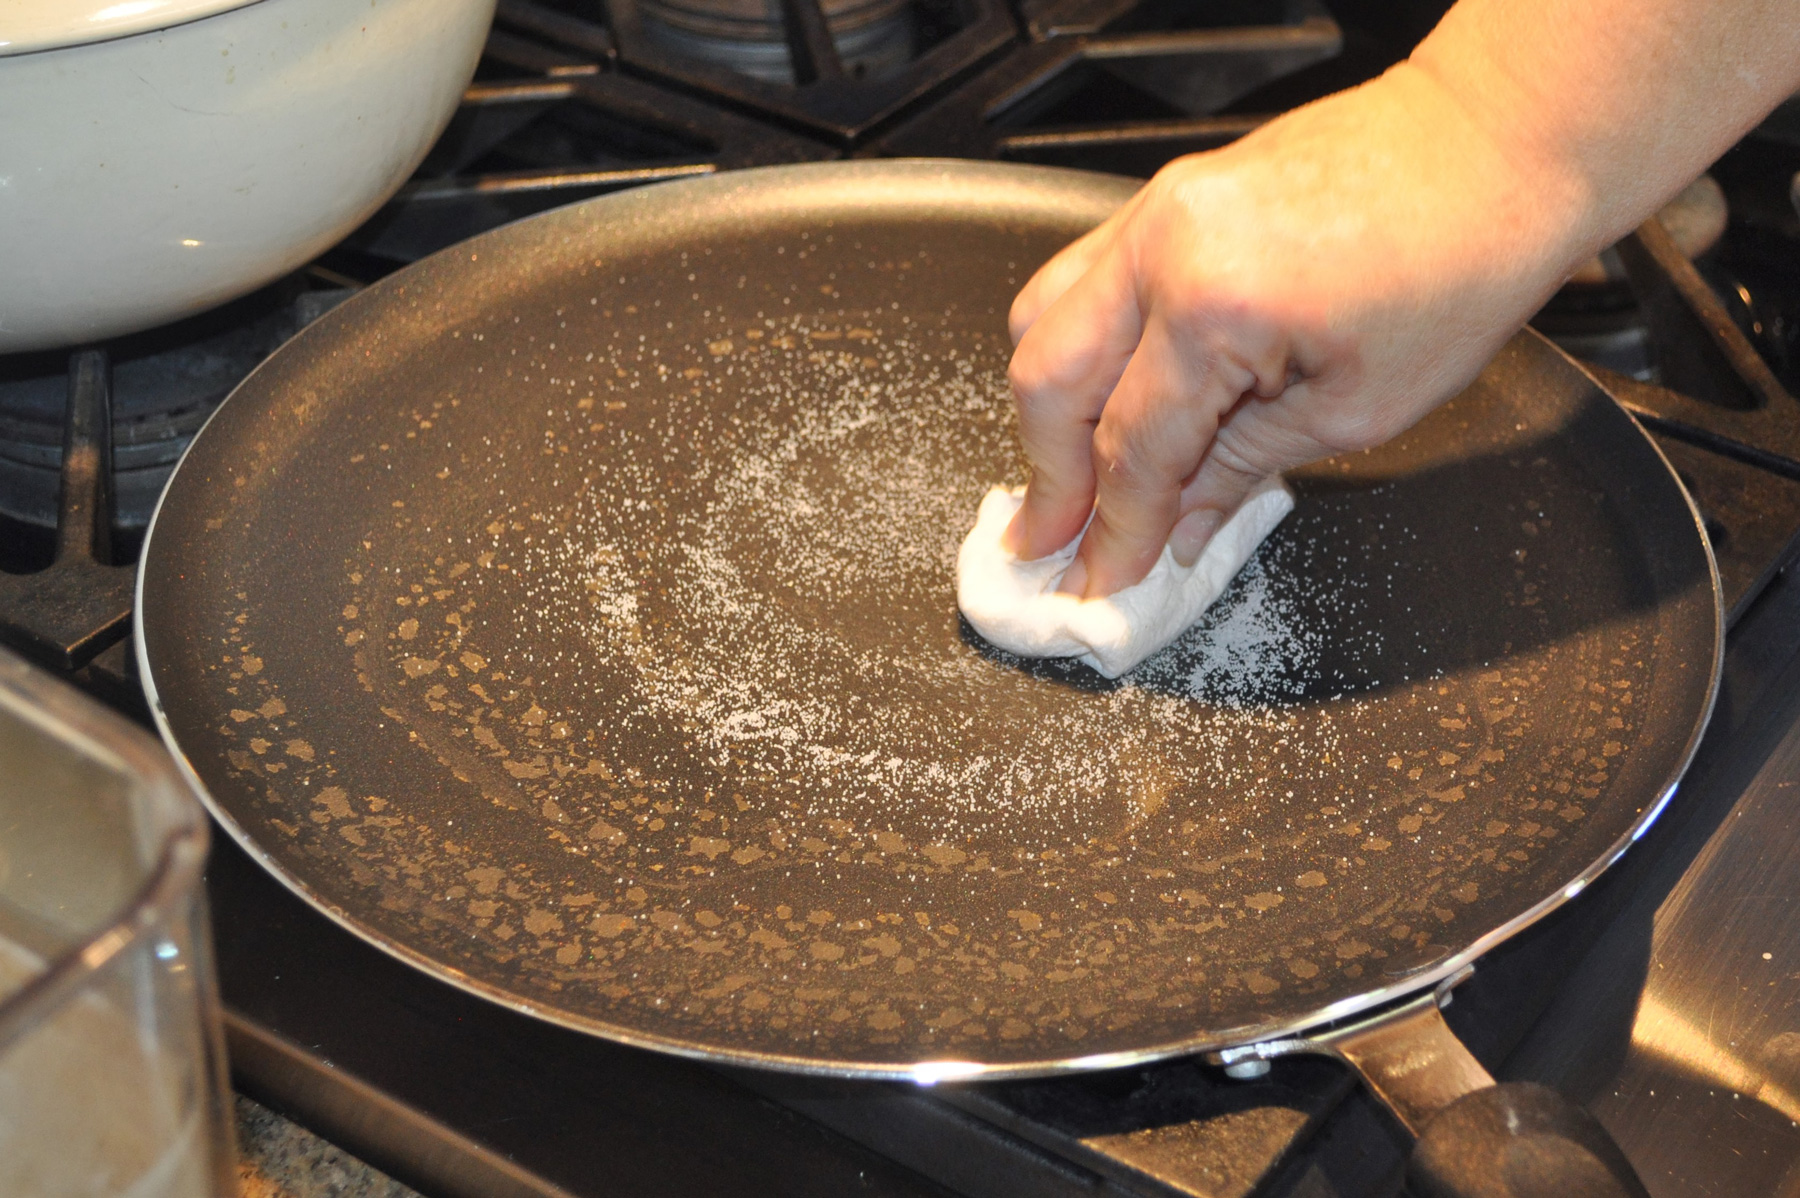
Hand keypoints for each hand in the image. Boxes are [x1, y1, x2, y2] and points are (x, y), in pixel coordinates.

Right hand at [1001, 63, 1592, 597]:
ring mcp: (1156, 209)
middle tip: (1049, 544)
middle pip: (1051, 382)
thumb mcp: (1359, 410)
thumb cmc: (1461, 262)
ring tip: (1065, 477)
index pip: (1132, 447)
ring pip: (1042, 320)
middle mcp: (1162, 246)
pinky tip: (1101, 396)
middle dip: (1047, 478)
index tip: (1099, 582)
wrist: (1495, 143)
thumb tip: (1175, 529)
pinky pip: (1080, 278)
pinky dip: (1076, 347)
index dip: (1114, 530)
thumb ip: (1242, 470)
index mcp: (1212, 306)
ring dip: (1047, 409)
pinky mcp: (1168, 196)